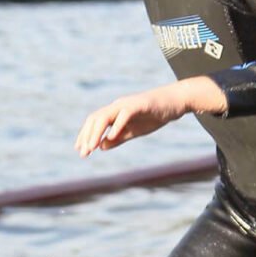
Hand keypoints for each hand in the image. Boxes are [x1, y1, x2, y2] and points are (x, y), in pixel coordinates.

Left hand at [74, 77, 226, 156]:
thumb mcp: (134, 131)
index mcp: (115, 112)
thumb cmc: (155, 116)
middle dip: (87, 136)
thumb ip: (118, 138)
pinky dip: (117, 125)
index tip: (80, 150)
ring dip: (97, 132)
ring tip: (92, 147)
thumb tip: (101, 146)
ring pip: (106, 116)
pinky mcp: (140, 105)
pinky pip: (125, 114)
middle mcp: (118, 106)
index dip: (85, 135)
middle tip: (84, 153)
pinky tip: (112, 136)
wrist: (175, 102)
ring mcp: (128, 104)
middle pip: (96, 118)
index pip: (95, 122)